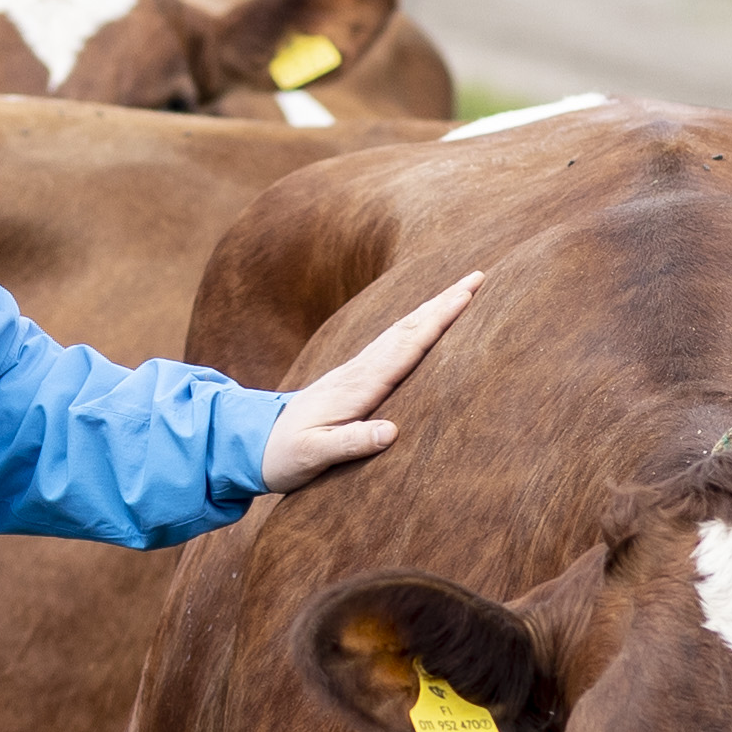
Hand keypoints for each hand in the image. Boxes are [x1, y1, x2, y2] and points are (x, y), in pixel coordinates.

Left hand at [257, 272, 481, 491]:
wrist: (252, 445)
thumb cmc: (285, 455)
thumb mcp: (315, 456)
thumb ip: (351, 443)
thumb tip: (392, 432)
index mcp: (357, 387)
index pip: (405, 348)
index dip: (437, 322)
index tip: (465, 296)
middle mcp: (359, 371)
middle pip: (408, 328)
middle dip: (444, 303)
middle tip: (478, 276)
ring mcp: (356, 371)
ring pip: (401, 331)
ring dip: (432, 309)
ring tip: (462, 290)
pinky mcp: (354, 378)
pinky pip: (393, 344)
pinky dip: (415, 327)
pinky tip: (425, 322)